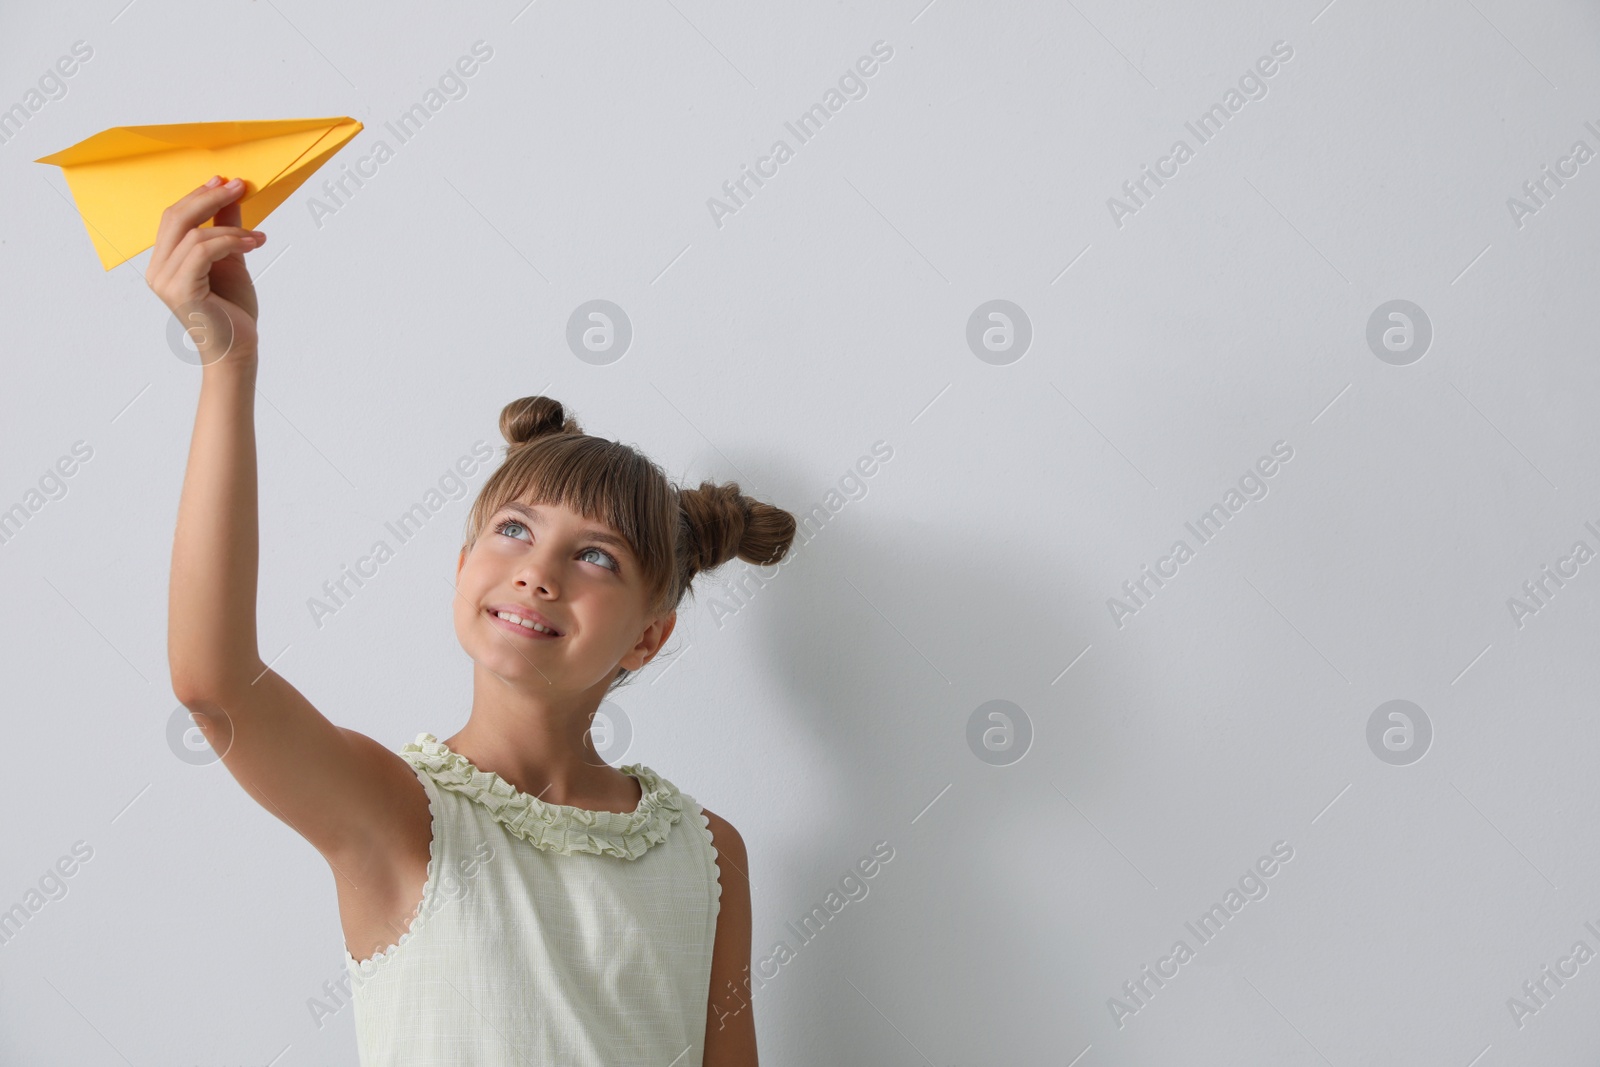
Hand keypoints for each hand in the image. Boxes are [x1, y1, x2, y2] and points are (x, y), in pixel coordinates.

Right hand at [146, 176, 266, 365]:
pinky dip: (230, 242)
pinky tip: (254, 244)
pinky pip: (202, 252)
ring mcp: (165, 280)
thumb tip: (230, 196)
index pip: (174, 217)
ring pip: (192, 234)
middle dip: (208, 197)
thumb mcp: (231, 261)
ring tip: (259, 237)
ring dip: (231, 228)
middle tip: (239, 186)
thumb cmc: (232, 311)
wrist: (238, 350)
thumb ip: (226, 230)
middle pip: (175, 217)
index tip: (225, 180)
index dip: (198, 195)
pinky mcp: (180, 290)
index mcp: (165, 261)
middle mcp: (158, 269)